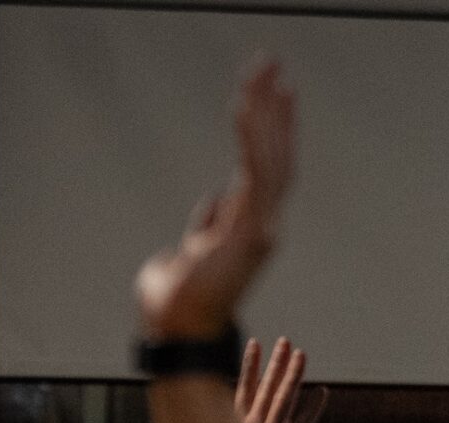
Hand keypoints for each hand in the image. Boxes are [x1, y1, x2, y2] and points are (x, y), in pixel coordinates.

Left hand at [136, 61, 294, 341]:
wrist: (174, 330)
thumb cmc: (175, 303)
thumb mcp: (188, 254)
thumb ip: (205, 227)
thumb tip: (211, 204)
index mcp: (246, 226)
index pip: (263, 167)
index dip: (268, 130)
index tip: (270, 95)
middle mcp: (261, 222)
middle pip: (274, 153)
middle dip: (274, 109)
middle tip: (272, 67)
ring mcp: (259, 226)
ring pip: (270, 155)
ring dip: (267, 111)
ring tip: (265, 72)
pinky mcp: (249, 229)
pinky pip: (254, 171)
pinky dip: (250, 137)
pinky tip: (243, 106)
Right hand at [234, 334, 326, 422]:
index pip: (243, 389)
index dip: (250, 366)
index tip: (254, 344)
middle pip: (265, 388)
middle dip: (275, 363)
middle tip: (284, 341)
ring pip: (283, 398)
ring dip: (292, 375)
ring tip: (301, 354)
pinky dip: (313, 408)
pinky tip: (322, 392)